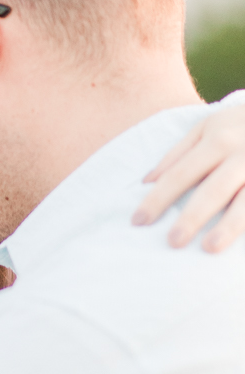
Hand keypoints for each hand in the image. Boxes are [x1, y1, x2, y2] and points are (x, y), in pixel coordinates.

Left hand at [133, 104, 244, 250]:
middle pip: (212, 190)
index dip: (158, 199)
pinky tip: (241, 248)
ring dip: (229, 225)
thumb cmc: (240, 125)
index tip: (138, 222)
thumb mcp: (209, 127)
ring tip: (210, 248)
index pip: (180, 174)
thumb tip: (146, 181)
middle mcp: (242, 155)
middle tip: (173, 242)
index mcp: (217, 140)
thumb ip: (178, 154)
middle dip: (192, 216)